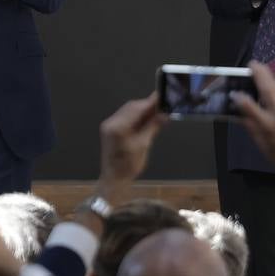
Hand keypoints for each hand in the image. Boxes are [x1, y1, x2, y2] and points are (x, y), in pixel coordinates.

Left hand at [96, 92, 166, 206]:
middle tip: (164, 106)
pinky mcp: (111, 129)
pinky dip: (137, 117)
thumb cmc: (128, 165)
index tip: (164, 96)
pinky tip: (147, 120)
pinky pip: (126, 117)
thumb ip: (153, 126)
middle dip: (148, 106)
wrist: (113, 179)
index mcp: (118, 126)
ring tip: (158, 113)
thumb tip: (165, 114)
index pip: (137, 108)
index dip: (151, 102)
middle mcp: (111, 122)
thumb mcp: (144, 145)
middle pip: (132, 107)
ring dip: (143, 111)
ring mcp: (110, 125)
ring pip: (129, 111)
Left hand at [232, 61, 274, 208]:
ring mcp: (261, 134)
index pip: (271, 90)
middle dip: (242, 91)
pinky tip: (241, 112)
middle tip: (236, 82)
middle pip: (250, 103)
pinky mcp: (257, 142)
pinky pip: (248, 126)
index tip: (255, 65)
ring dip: (239, 104)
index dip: (261, 76)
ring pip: (245, 115)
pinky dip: (244, 117)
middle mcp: (271, 123)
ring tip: (235, 95)